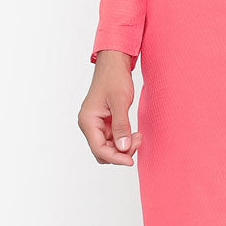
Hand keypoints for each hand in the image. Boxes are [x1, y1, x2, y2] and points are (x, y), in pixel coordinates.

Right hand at [78, 51, 143, 165]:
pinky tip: (134, 134)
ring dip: (123, 147)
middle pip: (102, 152)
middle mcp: (89, 125)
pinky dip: (124, 140)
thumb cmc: (114, 78)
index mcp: (88, 120)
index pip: (98, 149)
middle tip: (138, 141)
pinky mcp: (105, 123)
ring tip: (138, 136)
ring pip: (108, 148)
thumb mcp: (120, 101)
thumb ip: (121, 125)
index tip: (131, 161)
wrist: (114, 64)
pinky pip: (113, 139)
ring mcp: (97, 125)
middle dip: (120, 152)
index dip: (115, 158)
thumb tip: (123, 147)